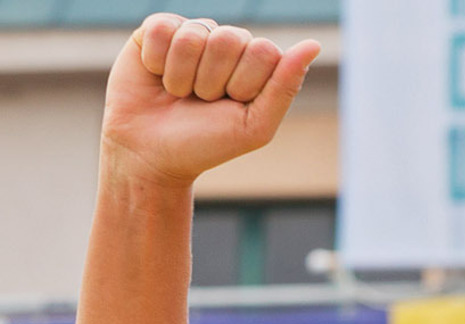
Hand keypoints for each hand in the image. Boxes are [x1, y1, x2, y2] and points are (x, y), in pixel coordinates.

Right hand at [102, 16, 318, 189]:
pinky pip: (162, 28)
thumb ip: (284, 85)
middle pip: (230, 40)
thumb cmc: (207, 142)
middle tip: (203, 101)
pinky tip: (157, 76)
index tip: (232, 105)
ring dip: (183, 76)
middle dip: (213, 82)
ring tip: (180, 93)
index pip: (264, 51)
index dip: (244, 84)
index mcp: (258, 64)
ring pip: (195, 36)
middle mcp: (229, 43)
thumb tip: (312, 44)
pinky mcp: (157, 29)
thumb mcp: (255, 124)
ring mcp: (194, 33)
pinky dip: (157, 62)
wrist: (151, 152)